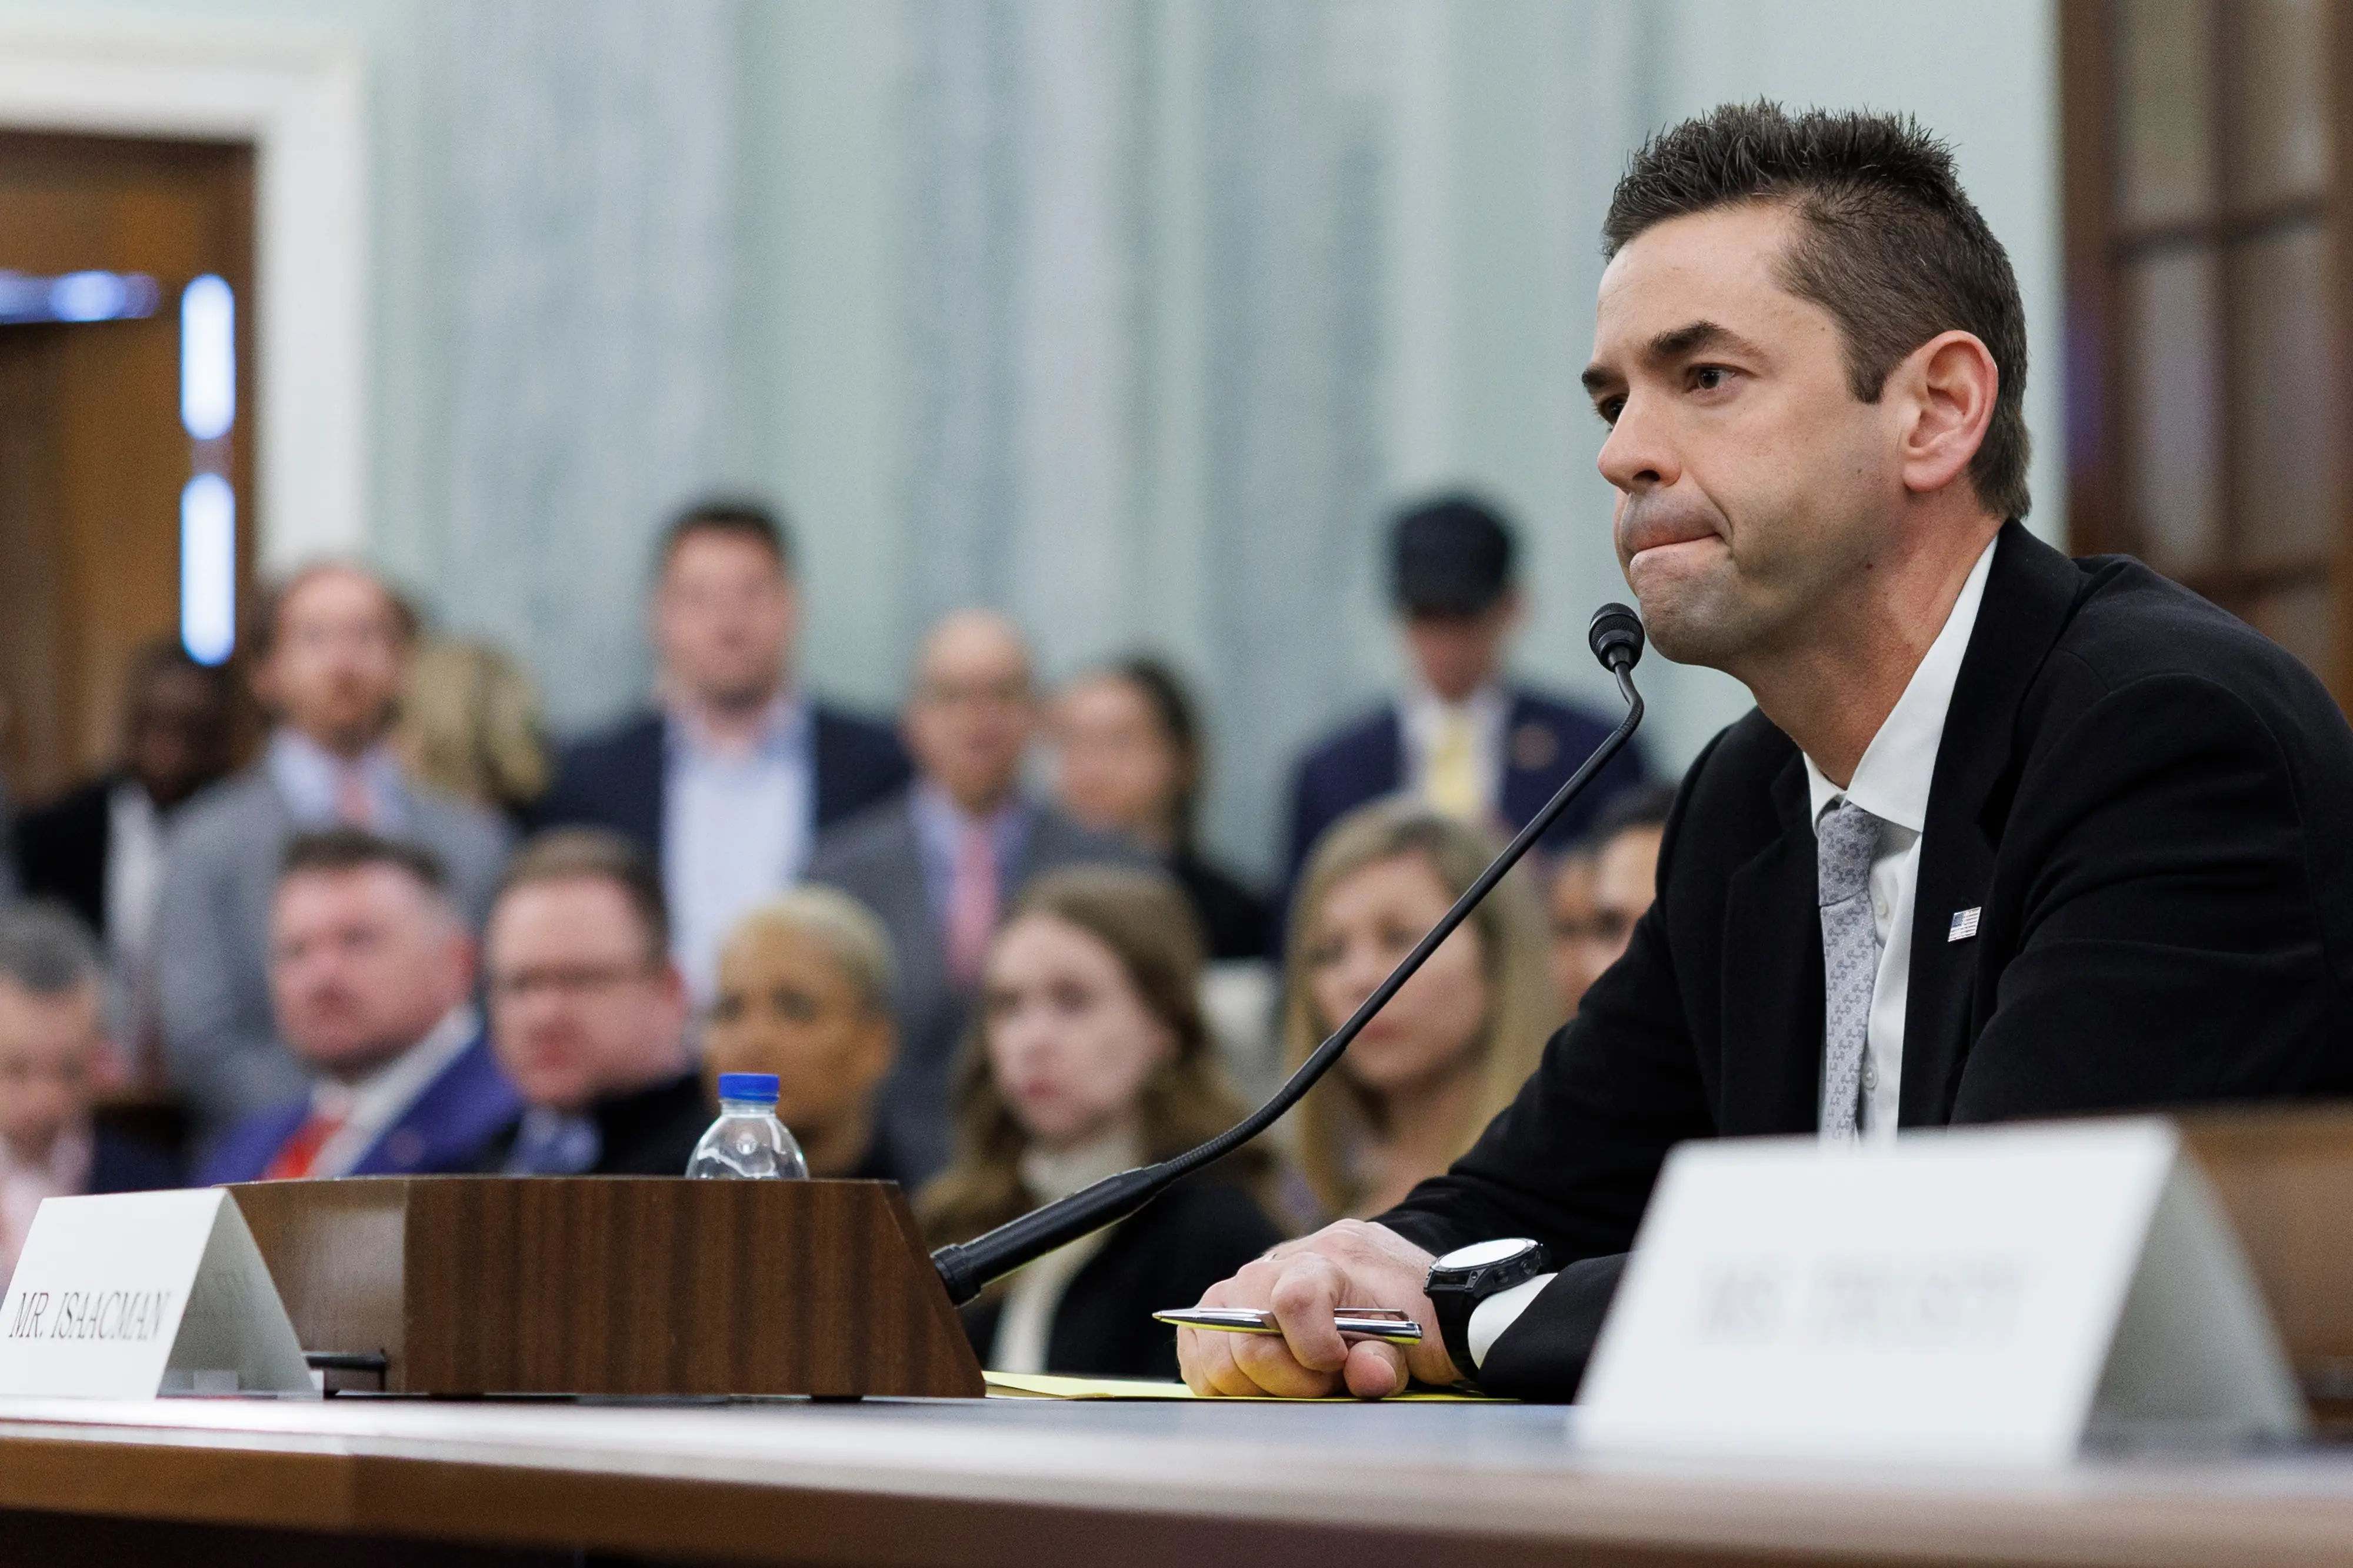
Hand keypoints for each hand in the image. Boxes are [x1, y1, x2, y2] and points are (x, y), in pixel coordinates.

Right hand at [1176, 1220, 1460, 1398]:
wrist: (1408, 1290)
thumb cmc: (1415, 1317)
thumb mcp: (1421, 1341)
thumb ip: (1388, 1361)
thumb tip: (1366, 1376)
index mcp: (1333, 1257)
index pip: (1295, 1297)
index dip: (1312, 1348)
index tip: (1338, 1366)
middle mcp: (1280, 1260)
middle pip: (1247, 1332)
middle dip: (1287, 1378)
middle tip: (1325, 1382)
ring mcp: (1246, 1279)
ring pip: (1212, 1341)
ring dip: (1252, 1381)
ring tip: (1297, 1380)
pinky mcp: (1223, 1302)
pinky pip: (1196, 1344)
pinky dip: (1220, 1375)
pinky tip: (1262, 1381)